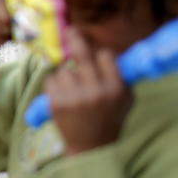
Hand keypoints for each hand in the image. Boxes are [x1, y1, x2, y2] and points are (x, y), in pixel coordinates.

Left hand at [45, 28, 132, 155]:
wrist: (91, 147)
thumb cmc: (110, 119)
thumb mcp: (126, 99)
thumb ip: (121, 76)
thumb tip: (111, 50)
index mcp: (115, 89)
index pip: (105, 56)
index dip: (101, 55)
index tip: (98, 57)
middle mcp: (95, 92)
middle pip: (82, 55)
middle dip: (76, 39)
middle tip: (70, 30)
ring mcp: (74, 97)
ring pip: (65, 70)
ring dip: (68, 76)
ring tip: (74, 91)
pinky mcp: (57, 103)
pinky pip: (51, 80)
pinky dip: (55, 84)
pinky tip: (63, 96)